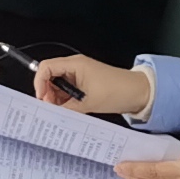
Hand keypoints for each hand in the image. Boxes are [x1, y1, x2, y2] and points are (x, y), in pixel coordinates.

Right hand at [31, 53, 151, 115]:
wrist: (140, 93)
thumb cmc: (119, 90)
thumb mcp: (89, 102)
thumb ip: (67, 108)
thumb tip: (51, 114)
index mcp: (75, 64)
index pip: (46, 68)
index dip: (39, 83)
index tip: (42, 99)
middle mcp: (75, 67)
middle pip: (50, 77)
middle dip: (47, 94)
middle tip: (51, 109)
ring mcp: (80, 76)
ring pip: (58, 86)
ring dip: (56, 99)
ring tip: (61, 112)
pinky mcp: (85, 85)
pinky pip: (68, 92)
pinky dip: (65, 101)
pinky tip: (68, 111)